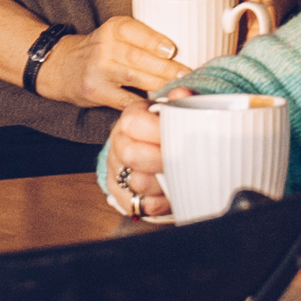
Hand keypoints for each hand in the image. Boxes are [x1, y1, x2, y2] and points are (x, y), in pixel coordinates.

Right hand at [35, 16, 188, 109]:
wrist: (61, 66)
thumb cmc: (100, 50)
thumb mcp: (115, 34)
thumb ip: (143, 38)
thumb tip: (189, 49)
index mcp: (113, 28)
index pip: (135, 30)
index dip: (154, 41)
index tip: (173, 50)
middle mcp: (104, 47)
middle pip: (139, 57)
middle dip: (167, 67)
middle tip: (189, 74)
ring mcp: (100, 71)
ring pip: (136, 77)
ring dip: (161, 84)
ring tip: (181, 88)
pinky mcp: (98, 92)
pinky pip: (126, 100)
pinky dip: (145, 103)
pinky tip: (161, 104)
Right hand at [103, 88, 185, 217]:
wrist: (153, 151)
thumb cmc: (167, 132)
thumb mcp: (173, 113)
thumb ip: (180, 103)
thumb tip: (182, 95)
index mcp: (130, 118)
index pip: (134, 123)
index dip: (159, 131)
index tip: (181, 136)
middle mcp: (118, 142)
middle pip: (131, 155)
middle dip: (162, 160)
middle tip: (184, 161)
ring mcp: (116, 169)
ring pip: (136, 182)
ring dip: (164, 183)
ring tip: (180, 178)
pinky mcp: (119, 193)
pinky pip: (137, 205)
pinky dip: (157, 204)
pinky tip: (169, 195)